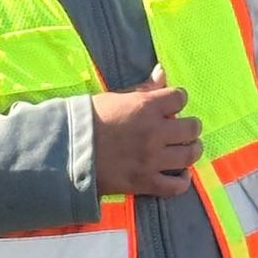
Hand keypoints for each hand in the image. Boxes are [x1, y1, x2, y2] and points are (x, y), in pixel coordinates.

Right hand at [93, 78, 203, 195]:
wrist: (66, 153)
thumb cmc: (88, 120)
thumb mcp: (115, 97)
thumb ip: (143, 88)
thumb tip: (162, 71)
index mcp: (146, 106)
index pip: (180, 97)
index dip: (177, 99)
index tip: (171, 105)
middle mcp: (154, 132)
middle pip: (192, 127)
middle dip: (189, 126)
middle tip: (182, 129)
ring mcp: (152, 159)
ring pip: (190, 155)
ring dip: (191, 150)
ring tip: (186, 149)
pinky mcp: (146, 182)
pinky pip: (176, 186)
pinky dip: (182, 181)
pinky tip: (180, 174)